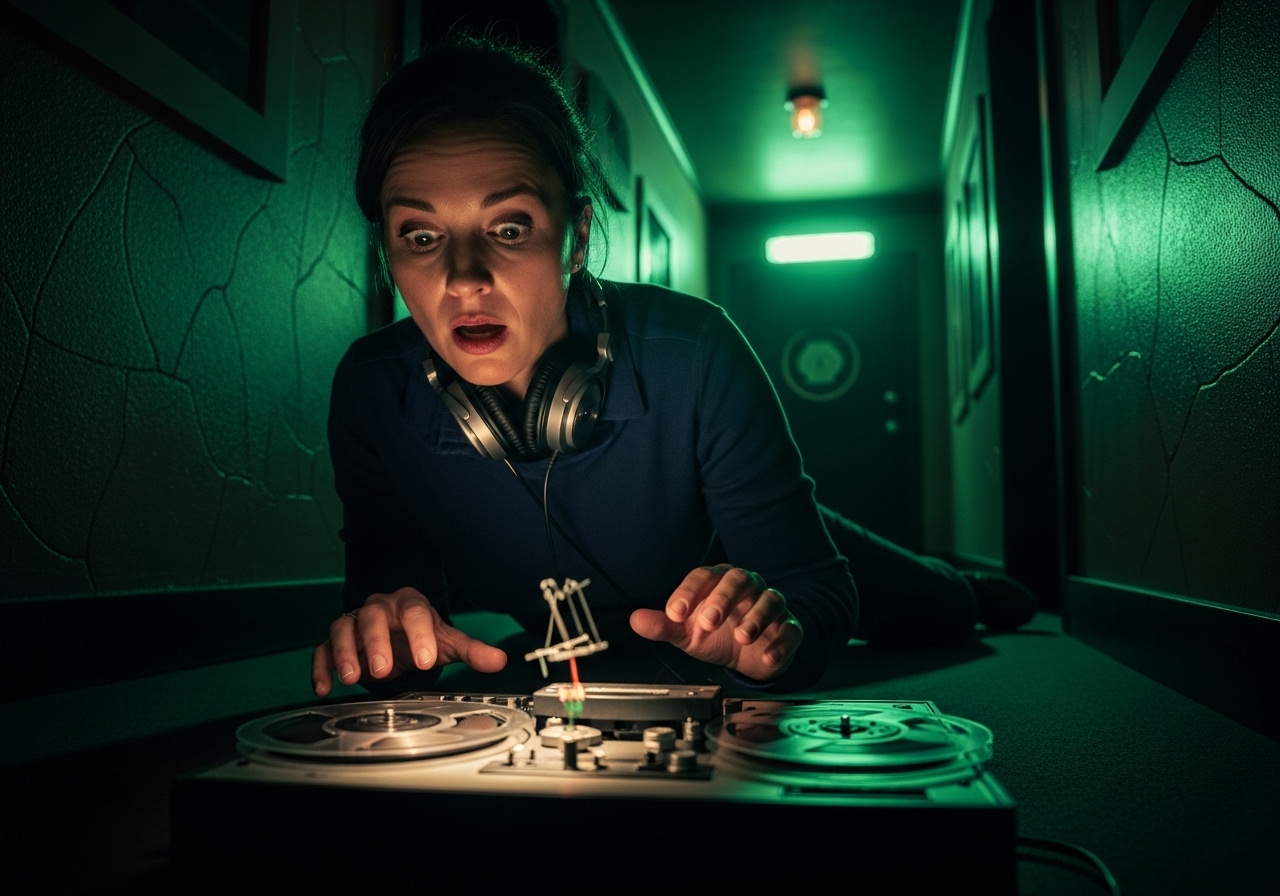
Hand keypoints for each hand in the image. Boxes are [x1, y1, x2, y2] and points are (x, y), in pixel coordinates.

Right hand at [312, 587, 506, 695]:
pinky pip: (321, 649)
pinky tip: (326, 688)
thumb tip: (500, 660)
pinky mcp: (333, 642)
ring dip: (345, 653)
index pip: (415, 612)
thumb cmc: (421, 636)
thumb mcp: (447, 642)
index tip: (426, 660)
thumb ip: (472, 651)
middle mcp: (379, 608)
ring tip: (353, 679)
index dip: (420, 634)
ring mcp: (354, 623)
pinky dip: (321, 668)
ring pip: (343, 628)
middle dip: (377, 642)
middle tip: (384, 670)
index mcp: (410, 604)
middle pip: (374, 616)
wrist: (396, 636)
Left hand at [629, 564, 802, 680]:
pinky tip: (767, 656)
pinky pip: (791, 629)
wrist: (751, 655)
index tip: (674, 613)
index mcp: (718, 581)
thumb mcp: (688, 632)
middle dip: (723, 599)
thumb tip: (636, 620)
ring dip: (756, 617)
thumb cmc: (718, 635)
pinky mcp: (789, 627)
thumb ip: (664, 625)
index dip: (688, 592)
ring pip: (769, 600)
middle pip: (738, 579)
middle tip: (708, 621)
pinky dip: (780, 643)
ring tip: (741, 637)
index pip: (702, 576)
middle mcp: (747, 587)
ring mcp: (770, 605)